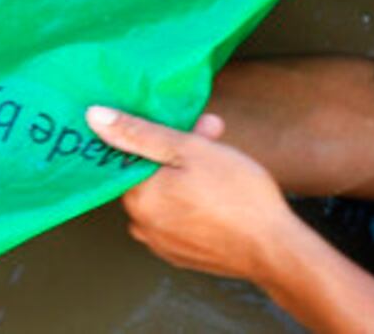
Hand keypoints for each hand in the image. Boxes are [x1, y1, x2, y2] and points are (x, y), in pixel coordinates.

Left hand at [87, 104, 301, 279]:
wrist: (279, 252)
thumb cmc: (238, 196)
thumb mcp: (189, 150)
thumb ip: (139, 132)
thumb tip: (94, 118)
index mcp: (137, 198)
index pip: (127, 159)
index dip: (155, 139)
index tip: (180, 130)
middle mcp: (142, 224)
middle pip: (149, 177)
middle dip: (176, 155)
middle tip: (210, 139)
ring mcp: (163, 244)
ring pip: (166, 198)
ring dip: (187, 178)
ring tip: (222, 164)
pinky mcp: (184, 255)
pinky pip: (179, 221)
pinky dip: (194, 205)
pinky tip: (220, 196)